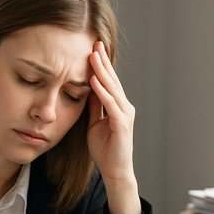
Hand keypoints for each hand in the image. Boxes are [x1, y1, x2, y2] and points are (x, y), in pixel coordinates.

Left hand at [86, 41, 135, 183]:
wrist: (114, 171)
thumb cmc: (105, 150)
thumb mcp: (94, 124)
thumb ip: (94, 107)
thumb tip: (88, 89)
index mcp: (118, 106)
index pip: (108, 81)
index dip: (101, 65)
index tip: (92, 49)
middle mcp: (124, 107)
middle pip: (112, 80)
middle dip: (103, 61)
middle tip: (95, 42)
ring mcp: (125, 115)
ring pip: (112, 88)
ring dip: (102, 71)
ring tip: (94, 55)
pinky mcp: (122, 124)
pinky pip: (111, 104)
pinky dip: (102, 91)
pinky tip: (94, 80)